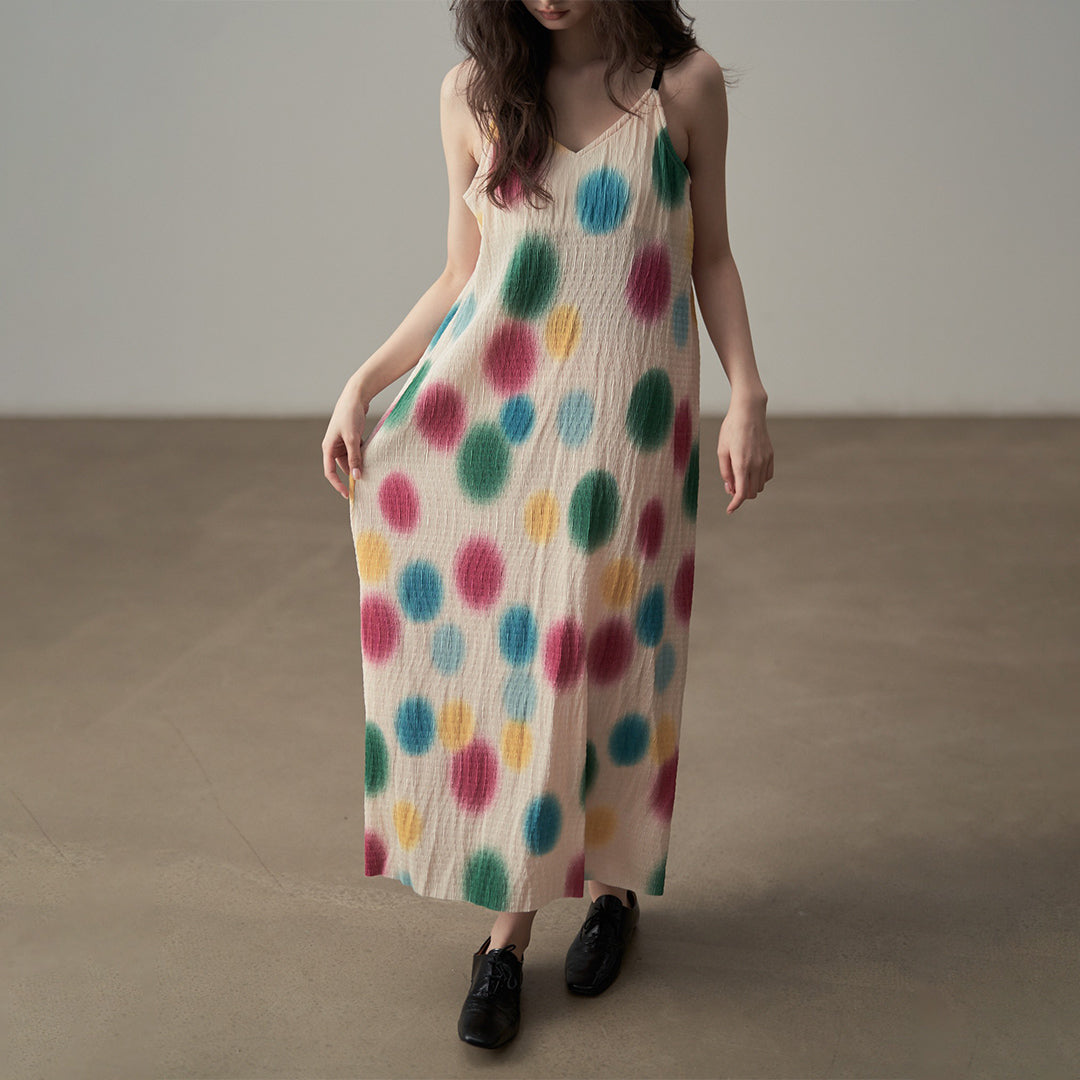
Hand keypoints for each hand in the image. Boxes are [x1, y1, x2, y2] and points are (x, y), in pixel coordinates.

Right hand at [322, 378, 370, 499]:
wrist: (356, 396)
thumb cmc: (350, 415)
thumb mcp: (353, 438)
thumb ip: (355, 457)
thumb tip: (357, 476)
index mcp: (328, 447)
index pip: (330, 472)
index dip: (338, 485)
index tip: (348, 495)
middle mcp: (333, 446)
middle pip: (343, 467)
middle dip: (353, 474)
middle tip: (367, 485)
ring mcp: (342, 442)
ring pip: (351, 459)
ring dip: (360, 464)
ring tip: (372, 472)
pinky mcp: (351, 437)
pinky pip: (357, 451)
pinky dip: (364, 456)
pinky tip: (373, 459)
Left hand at [717, 393, 773, 513]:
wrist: (749, 412)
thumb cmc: (731, 430)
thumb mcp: (721, 450)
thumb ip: (725, 472)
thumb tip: (730, 489)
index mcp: (741, 464)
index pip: (742, 493)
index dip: (735, 504)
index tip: (729, 510)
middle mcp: (756, 464)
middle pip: (751, 493)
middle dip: (741, 494)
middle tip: (731, 485)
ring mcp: (765, 460)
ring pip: (760, 486)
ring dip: (750, 486)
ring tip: (739, 475)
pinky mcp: (771, 456)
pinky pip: (767, 476)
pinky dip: (759, 479)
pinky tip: (751, 470)